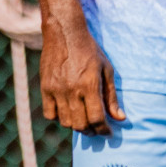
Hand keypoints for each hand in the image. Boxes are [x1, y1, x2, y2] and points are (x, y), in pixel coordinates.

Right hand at [39, 16, 123, 134]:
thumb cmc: (90, 51)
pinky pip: (49, 115)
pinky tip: (68, 112)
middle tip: (97, 128)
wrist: (65, 34)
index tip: (108, 132)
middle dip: (91, 131)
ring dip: (76, 125)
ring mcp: (56, 90)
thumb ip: (112, 96)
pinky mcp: (45, 89)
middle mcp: (72, 90)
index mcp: (90, 85)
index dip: (104, 130)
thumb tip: (120, 118)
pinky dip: (59, 118)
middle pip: (80, 124)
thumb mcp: (106, 69)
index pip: (97, 118)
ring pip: (65, 122)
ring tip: (84, 120)